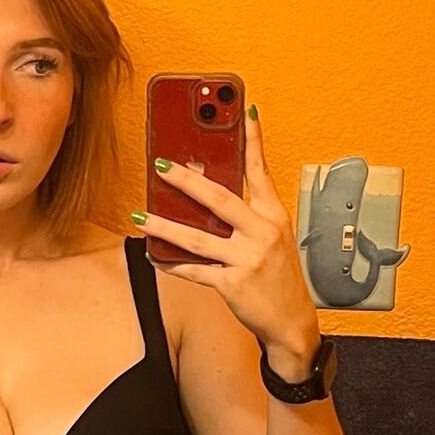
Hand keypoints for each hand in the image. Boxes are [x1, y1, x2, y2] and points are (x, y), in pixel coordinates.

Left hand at [139, 107, 320, 371]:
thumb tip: (207, 198)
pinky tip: (154, 256)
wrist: (293, 324)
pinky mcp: (233, 284)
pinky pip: (195, 271)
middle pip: (220, 199)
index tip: (244, 111)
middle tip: (162, 165)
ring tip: (141, 216)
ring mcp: (248, 259)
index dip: (253, 140)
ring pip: (198, 238)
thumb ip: (247, 219)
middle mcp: (263, 234)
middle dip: (188, 181)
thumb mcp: (274, 242)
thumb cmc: (279, 281)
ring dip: (164, 226)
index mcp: (274, 218)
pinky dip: (172, 265)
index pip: (261, 171)